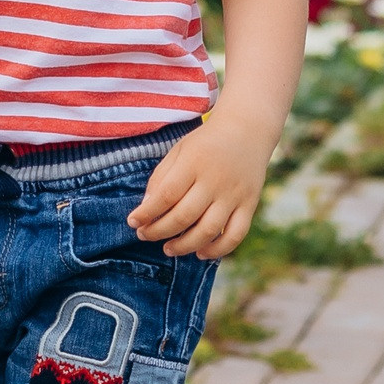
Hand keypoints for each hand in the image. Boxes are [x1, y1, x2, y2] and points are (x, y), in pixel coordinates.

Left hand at [128, 116, 275, 259]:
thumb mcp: (178, 151)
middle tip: (144, 236)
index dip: (147, 213)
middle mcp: (215, 180)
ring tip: (168, 249)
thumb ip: (161, 177)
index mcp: (193, 163)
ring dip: (185, 245)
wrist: (246, 130)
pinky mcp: (250, 205)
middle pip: (184, 216)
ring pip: (209, 230)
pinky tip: (200, 252)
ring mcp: (234, 194)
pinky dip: (218, 249)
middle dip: (159, 231)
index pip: (166, 195)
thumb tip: (146, 208)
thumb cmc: (205, 143)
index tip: (132, 222)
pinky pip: (236, 235)